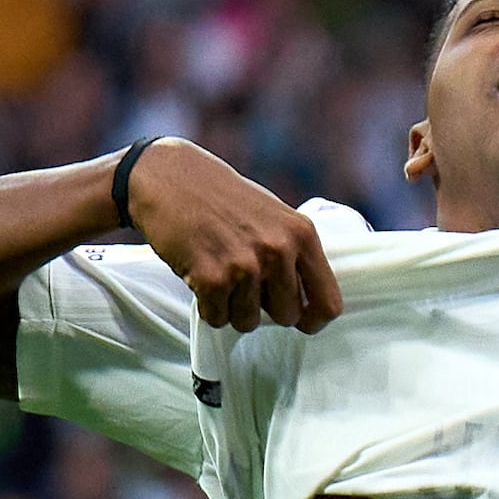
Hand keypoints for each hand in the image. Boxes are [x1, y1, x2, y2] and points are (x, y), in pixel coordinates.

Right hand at [122, 141, 339, 331]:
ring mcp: (246, 265)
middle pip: (286, 318)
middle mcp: (279, 250)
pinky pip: (217, 319)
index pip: (328, 303)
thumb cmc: (223, 199)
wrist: (170, 177)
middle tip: (243, 281)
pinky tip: (200, 273)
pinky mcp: (212, 278)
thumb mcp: (275, 217)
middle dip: (264, 309)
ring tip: (219, 271)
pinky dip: (207, 306)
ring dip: (231, 306)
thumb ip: (295, 255)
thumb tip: (309, 307)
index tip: (301, 321)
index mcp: (301, 235)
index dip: (313, 320)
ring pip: (248, 322)